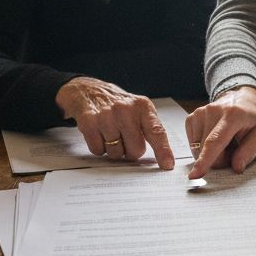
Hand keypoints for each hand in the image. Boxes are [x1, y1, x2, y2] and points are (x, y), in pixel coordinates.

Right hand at [55, 77, 173, 169]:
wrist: (88, 90)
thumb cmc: (118, 105)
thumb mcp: (138, 109)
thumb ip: (150, 129)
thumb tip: (163, 157)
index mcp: (142, 107)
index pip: (156, 131)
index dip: (163, 150)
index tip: (167, 164)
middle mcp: (125, 110)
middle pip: (136, 150)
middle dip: (130, 151)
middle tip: (124, 138)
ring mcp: (106, 116)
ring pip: (116, 153)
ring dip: (113, 149)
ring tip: (110, 133)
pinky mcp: (89, 122)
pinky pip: (98, 150)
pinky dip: (98, 147)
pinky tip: (98, 133)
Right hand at [184, 86, 255, 177]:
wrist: (242, 99)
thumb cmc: (251, 118)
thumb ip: (249, 152)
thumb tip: (236, 167)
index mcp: (232, 115)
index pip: (215, 141)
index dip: (205, 160)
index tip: (196, 174)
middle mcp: (213, 111)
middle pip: (205, 149)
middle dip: (218, 159)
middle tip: (232, 150)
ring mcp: (200, 113)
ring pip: (197, 148)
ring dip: (210, 153)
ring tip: (224, 142)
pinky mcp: (192, 117)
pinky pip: (192, 143)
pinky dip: (202, 147)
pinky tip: (213, 138)